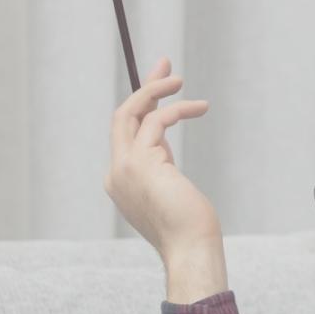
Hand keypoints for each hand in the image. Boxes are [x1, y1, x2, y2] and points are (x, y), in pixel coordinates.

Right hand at [105, 56, 220, 259]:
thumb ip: (159, 163)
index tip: (160, 86)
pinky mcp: (141, 164)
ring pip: (133, 113)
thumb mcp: (170, 187)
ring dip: (158, 91)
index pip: (126, 133)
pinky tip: (199, 108)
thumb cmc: (190, 226)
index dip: (142, 105)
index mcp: (120, 181)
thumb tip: (161, 135)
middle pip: (122, 117)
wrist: (190, 249)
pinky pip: (156, 121)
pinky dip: (177, 109)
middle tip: (165, 64)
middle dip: (144, 87)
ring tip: (181, 81)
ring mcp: (124, 168)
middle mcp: (116, 173)